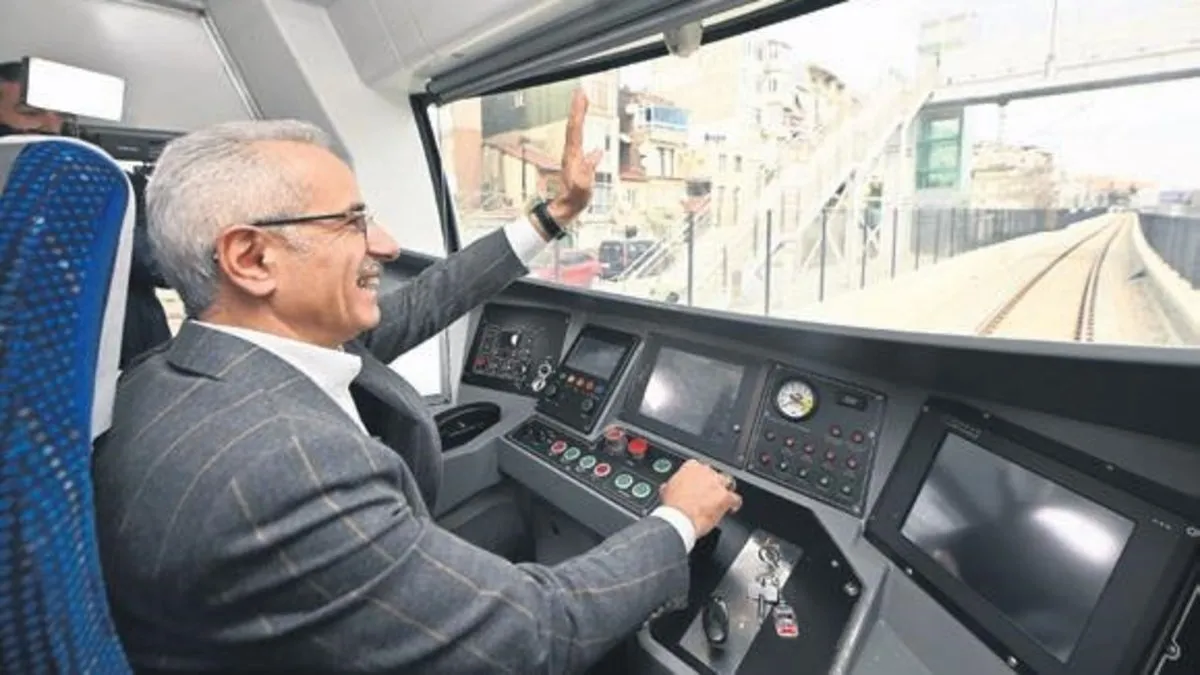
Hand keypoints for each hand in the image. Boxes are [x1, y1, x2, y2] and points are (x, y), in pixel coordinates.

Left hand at [547, 89, 602, 223]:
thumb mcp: (583, 187)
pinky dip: (581, 128)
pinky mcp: (575, 160)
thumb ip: (588, 171)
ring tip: (582, 102)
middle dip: (577, 107)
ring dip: (578, 115)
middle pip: (573, 125)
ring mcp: (572, 156)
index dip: (578, 112)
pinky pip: (578, 138)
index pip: (575, 129)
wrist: (566, 208)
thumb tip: (596, 154)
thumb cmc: (574, 199)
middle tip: (581, 92)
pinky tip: (585, 127)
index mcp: (573, 156)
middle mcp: (571, 153)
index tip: (581, 96)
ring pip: (574, 130)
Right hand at [659, 460, 741, 538]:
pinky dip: (735, 504)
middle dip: (714, 483)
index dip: (701, 477)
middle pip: (715, 474)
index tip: (700, 483)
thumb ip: (671, 485)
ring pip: (728, 482)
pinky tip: (732, 508)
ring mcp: (717, 483)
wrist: (679, 519)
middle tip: (711, 493)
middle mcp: (706, 472)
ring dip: (726, 490)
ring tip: (723, 499)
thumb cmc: (673, 507)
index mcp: (691, 467)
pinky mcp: (725, 496)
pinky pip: (736, 498)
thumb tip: (667, 488)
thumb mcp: (666, 491)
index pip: (700, 466)